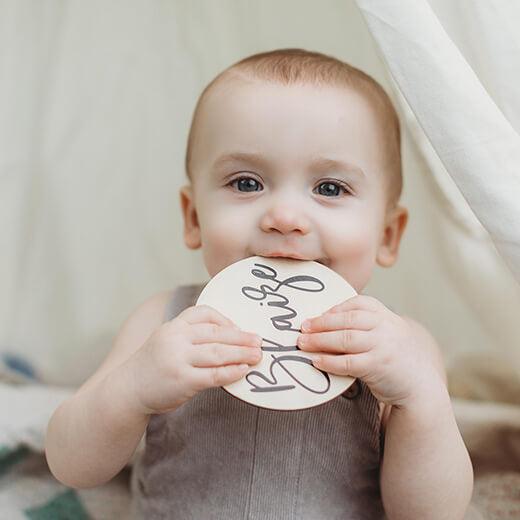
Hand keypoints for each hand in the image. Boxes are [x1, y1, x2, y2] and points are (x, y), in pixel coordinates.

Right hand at [123, 305, 262, 414]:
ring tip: (258, 355)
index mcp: (173, 325)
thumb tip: (230, 337)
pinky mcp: (183, 380)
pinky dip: (231, 372)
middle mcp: (175, 338)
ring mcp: (178, 359)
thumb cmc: (154, 365)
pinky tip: (243, 371)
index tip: (239, 328)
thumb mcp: (167, 340)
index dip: (225, 319)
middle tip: (259, 341)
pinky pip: (214, 375)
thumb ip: (190, 336)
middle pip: (216, 333)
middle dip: (241, 337)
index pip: (204, 313)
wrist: (127, 390)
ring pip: (218, 353)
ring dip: (242, 354)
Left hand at [297, 295, 444, 408]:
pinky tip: (316, 361)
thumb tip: (322, 324)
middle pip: (347, 320)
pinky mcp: (378, 366)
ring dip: (320, 340)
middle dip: (321, 323)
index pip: (357, 303)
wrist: (420, 385)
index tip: (317, 315)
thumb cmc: (394, 357)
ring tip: (302, 343)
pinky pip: (348, 362)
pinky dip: (329, 361)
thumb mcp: (385, 333)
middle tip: (302, 328)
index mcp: (385, 315)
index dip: (334, 309)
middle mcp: (385, 327)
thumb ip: (363, 325)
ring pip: (345, 338)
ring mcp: (382, 346)